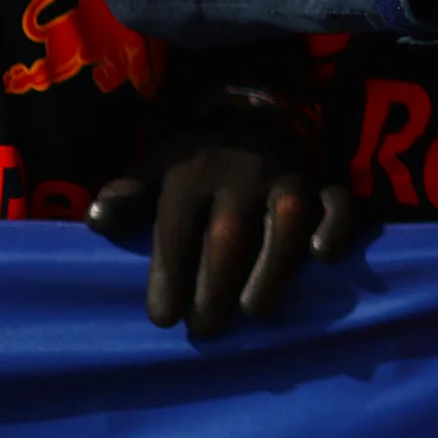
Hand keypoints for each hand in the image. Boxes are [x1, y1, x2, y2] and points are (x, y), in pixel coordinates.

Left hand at [89, 108, 356, 337]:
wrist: (252, 108)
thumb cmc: (196, 157)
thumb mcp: (154, 166)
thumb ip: (127, 195)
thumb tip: (99, 222)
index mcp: (193, 171)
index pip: (178, 230)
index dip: (169, 276)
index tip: (163, 318)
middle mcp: (242, 171)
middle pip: (230, 235)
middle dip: (214, 288)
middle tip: (204, 328)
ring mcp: (288, 173)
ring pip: (287, 220)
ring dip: (272, 268)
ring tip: (254, 310)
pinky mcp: (324, 177)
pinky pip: (339, 200)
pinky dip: (337, 226)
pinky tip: (322, 255)